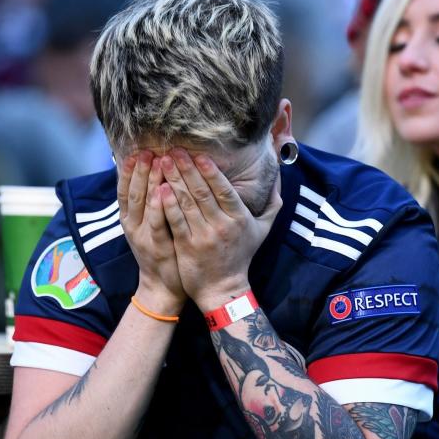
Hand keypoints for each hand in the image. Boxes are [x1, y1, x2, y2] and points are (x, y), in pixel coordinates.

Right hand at [116, 150, 185, 314]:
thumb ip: (148, 206)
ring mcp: (143, 236)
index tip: (134, 152)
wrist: (162, 288)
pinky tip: (163, 191)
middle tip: (146, 150)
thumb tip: (152, 179)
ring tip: (154, 160)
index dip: (128, 171)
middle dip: (138, 170)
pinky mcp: (157, 246)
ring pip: (142, 204)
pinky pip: (157, 223)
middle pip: (132, 192)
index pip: (125, 190)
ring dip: (148, 181)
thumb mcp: (148, 228)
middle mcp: (132, 226)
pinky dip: (158, 206)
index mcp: (129, 220)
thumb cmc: (160, 254)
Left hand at [158, 148, 281, 310]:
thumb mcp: (262, 230)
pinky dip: (167, 204)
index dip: (211, 171)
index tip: (199, 155)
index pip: (224, 190)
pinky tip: (159, 188)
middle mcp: (222, 226)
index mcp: (240, 219)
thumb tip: (279, 179)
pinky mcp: (186, 246)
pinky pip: (175, 220)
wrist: (223, 288)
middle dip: (187, 169)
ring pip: (186, 203)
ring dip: (174, 180)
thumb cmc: (242, 256)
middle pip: (202, 192)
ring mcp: (203, 236)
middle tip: (175, 150)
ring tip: (163, 162)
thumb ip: (272, 204)